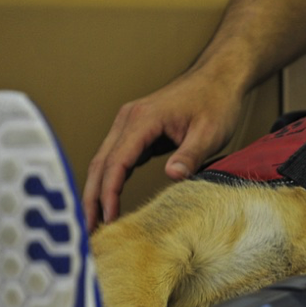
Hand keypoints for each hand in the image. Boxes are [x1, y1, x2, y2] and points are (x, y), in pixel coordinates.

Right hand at [83, 73, 240, 231]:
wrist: (219, 77)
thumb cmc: (216, 101)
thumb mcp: (210, 132)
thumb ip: (190, 155)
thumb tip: (172, 176)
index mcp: (143, 119)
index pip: (117, 161)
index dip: (109, 192)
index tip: (108, 218)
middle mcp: (129, 119)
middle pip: (101, 163)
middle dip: (92, 198)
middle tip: (87, 230)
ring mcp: (130, 124)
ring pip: (104, 162)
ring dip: (97, 191)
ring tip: (93, 223)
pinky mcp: (137, 132)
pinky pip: (117, 159)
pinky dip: (111, 181)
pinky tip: (109, 204)